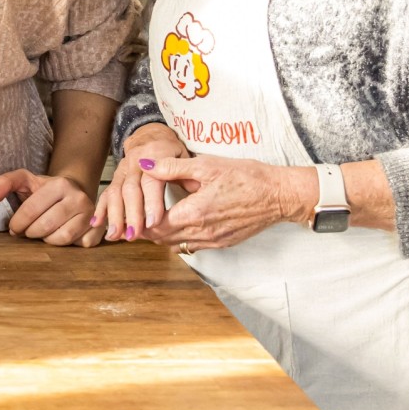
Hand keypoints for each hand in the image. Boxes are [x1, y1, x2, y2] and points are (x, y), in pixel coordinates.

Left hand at [0, 170, 101, 245]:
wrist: (76, 192)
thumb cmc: (46, 189)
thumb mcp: (25, 180)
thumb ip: (5, 183)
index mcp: (61, 185)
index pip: (32, 210)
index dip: (18, 223)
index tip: (13, 228)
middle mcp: (79, 199)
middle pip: (46, 226)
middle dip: (30, 232)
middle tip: (26, 232)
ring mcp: (91, 216)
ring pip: (61, 239)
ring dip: (46, 239)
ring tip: (42, 233)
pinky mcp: (97, 232)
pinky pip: (76, 246)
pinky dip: (64, 246)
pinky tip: (58, 236)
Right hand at [96, 123, 190, 242]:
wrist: (151, 137)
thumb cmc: (172, 151)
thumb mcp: (185, 156)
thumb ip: (187, 174)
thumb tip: (195, 192)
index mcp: (156, 155)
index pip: (152, 181)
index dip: (152, 202)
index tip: (154, 222)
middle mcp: (135, 162)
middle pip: (131, 189)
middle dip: (131, 214)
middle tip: (134, 234)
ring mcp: (123, 170)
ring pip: (115, 193)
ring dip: (114, 215)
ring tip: (115, 235)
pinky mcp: (115, 177)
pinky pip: (106, 193)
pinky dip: (101, 209)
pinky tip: (97, 223)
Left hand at [143, 157, 300, 252]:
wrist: (279, 195)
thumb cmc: (246, 177)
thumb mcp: (207, 166)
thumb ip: (172, 168)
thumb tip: (145, 164)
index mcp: (194, 214)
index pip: (155, 225)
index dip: (139, 221)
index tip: (129, 212)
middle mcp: (202, 232)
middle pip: (162, 238)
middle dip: (147, 229)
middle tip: (134, 218)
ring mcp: (214, 240)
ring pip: (177, 244)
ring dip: (162, 236)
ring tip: (152, 220)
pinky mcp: (224, 242)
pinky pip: (194, 245)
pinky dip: (180, 238)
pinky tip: (179, 224)